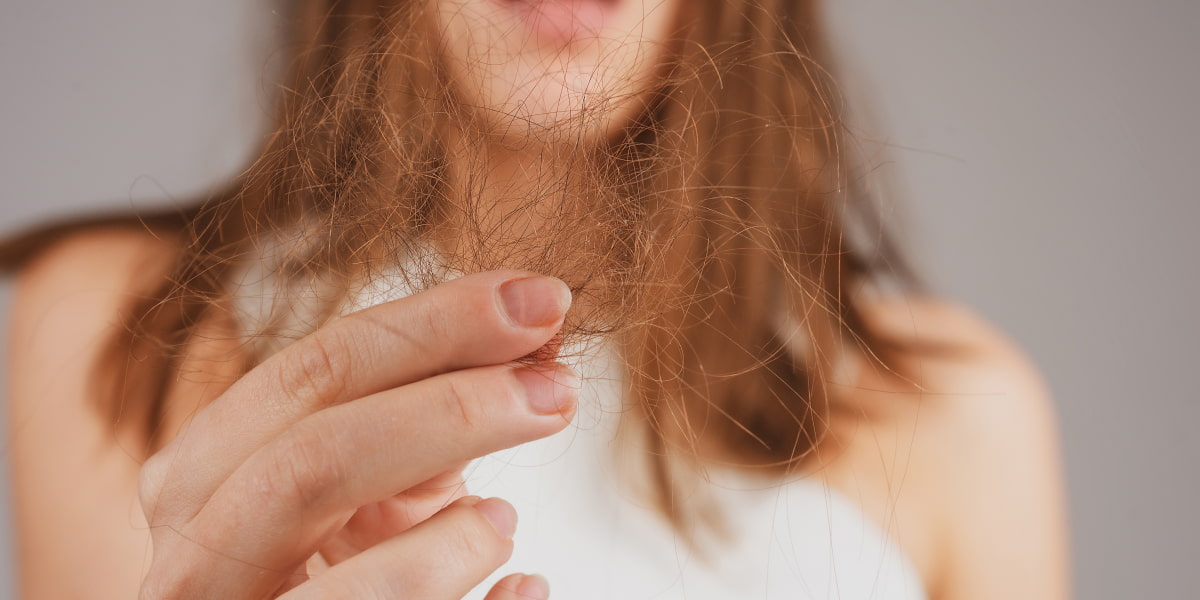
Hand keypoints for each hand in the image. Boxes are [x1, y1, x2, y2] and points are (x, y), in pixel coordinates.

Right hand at [136, 271, 575, 598]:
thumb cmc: (327, 572)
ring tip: (506, 518)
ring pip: (344, 590)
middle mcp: (189, 565)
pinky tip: (524, 587)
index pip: (307, 377)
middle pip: (309, 462)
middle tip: (556, 387)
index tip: (536, 300)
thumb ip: (413, 423)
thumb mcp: (354, 490)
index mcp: (196, 485)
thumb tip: (527, 348)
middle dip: (450, 411)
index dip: (430, 326)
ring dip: (451, 543)